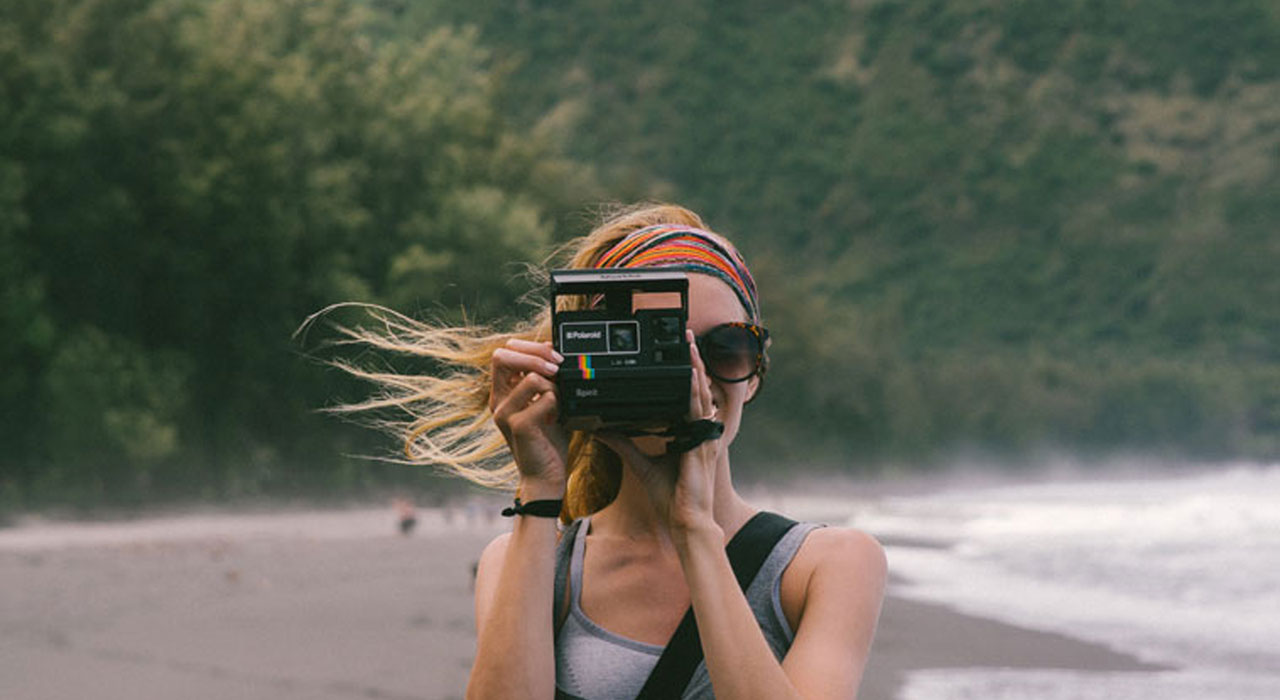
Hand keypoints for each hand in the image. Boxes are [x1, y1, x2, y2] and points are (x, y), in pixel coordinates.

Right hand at [490, 338, 568, 495]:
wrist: (546, 475)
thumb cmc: (548, 439)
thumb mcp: (547, 401)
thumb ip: (546, 377)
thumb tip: (551, 349)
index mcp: (503, 392)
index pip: (505, 351)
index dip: (530, 347)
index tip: (554, 356)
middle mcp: (498, 400)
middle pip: (502, 355)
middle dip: (536, 355)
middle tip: (558, 368)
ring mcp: (504, 413)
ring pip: (531, 377)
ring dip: (554, 385)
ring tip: (559, 403)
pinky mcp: (517, 426)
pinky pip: (544, 398)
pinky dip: (557, 403)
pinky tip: (557, 418)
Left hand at [597, 330, 721, 534]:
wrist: (685, 522)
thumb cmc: (670, 499)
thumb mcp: (641, 464)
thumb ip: (622, 443)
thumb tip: (600, 427)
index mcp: (688, 434)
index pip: (686, 396)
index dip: (684, 373)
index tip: (678, 352)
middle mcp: (699, 431)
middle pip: (696, 388)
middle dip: (692, 360)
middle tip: (686, 334)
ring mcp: (704, 436)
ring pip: (700, 393)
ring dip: (695, 367)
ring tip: (689, 344)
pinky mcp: (702, 444)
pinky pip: (699, 412)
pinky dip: (695, 392)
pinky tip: (691, 374)